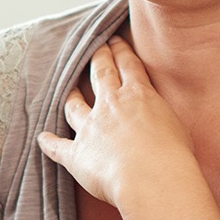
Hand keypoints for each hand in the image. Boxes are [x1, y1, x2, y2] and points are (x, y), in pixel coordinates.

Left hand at [36, 36, 199, 210]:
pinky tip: (42, 138)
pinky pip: (58, 146)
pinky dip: (49, 143)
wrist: (151, 179)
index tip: (115, 40)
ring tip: (68, 89)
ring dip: (71, 96)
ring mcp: (90, 128)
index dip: (120, 51)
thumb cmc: (172, 156)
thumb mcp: (176, 126)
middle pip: (100, 74)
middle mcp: (110, 105)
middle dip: (98, 59)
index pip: (128, 65)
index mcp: (138, 95)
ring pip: (74, 105)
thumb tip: (158, 120)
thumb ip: (161, 116)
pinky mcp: (77, 153)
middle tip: (96, 48)